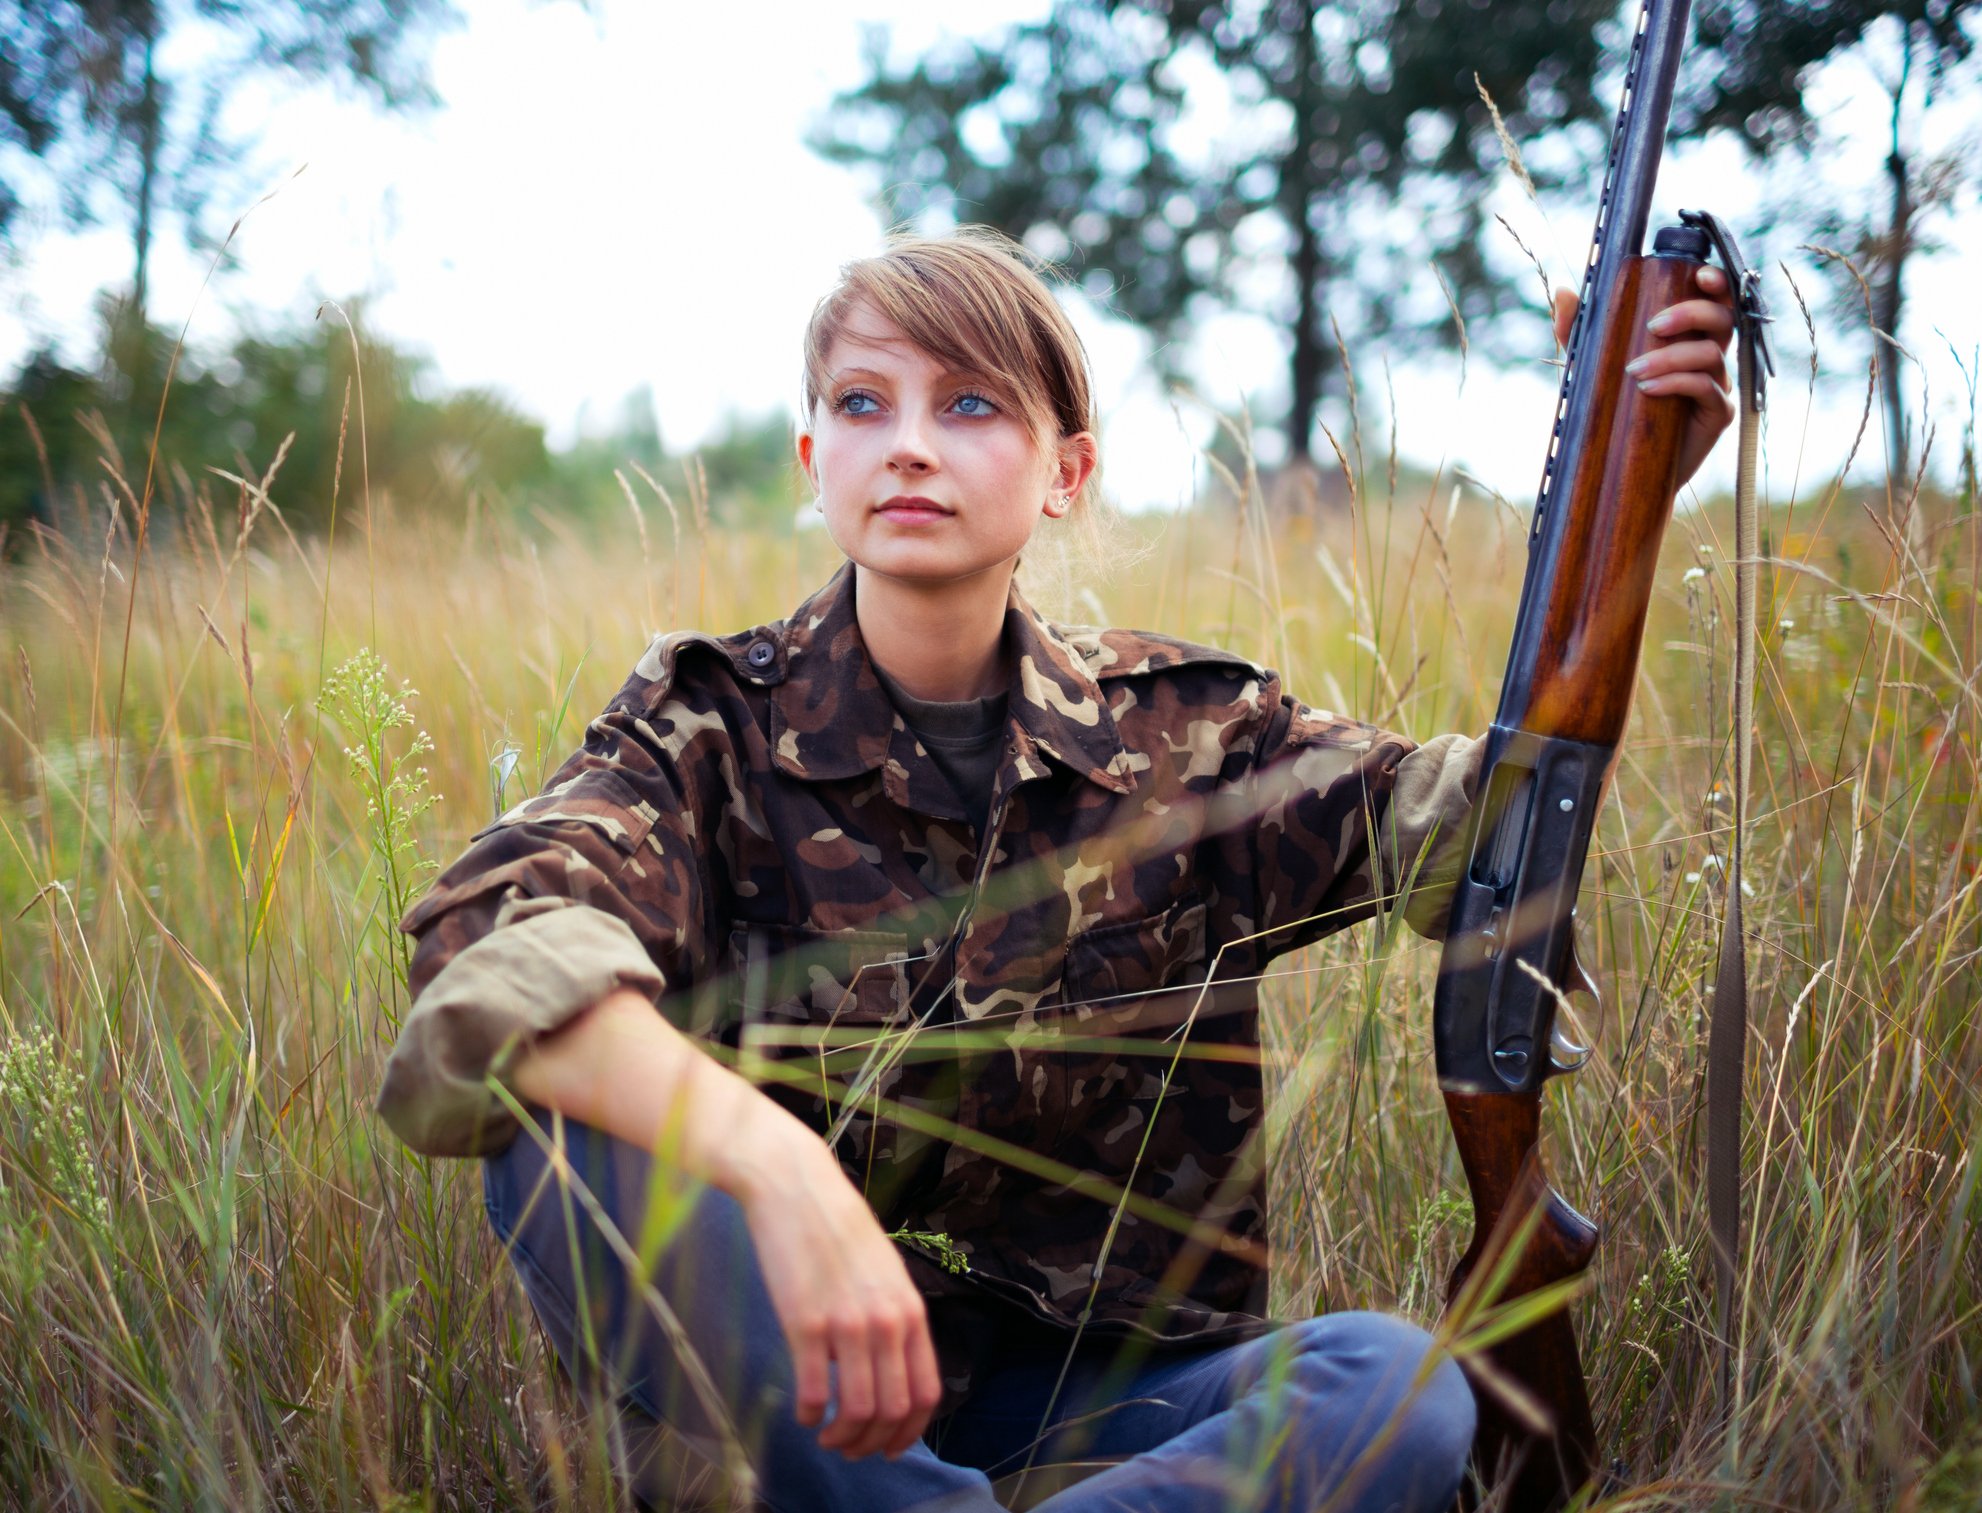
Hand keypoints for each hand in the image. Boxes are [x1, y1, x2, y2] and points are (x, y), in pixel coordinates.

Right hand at [509, 991, 943, 1458]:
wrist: (793, 1184)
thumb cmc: (835, 1224)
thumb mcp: (881, 1268)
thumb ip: (892, 1315)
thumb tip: (892, 1365)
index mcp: (910, 1308)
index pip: (927, 1393)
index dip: (910, 1431)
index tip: (889, 1445)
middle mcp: (886, 1320)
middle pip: (893, 1411)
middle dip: (872, 1443)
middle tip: (851, 1447)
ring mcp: (847, 1323)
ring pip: (856, 1411)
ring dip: (841, 1436)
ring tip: (825, 1432)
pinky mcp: (805, 1322)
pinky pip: (813, 1392)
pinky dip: (808, 1413)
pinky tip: (802, 1410)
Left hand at [1552, 262, 1734, 488]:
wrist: (1625, 466)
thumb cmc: (1615, 408)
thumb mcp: (1591, 364)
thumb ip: (1579, 329)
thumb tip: (1563, 292)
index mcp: (1690, 337)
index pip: (1715, 300)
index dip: (1717, 283)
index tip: (1700, 275)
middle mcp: (1710, 356)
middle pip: (1722, 320)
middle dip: (1692, 313)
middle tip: (1654, 325)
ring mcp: (1718, 385)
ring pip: (1711, 354)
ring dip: (1673, 356)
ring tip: (1634, 371)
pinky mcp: (1716, 414)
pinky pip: (1706, 389)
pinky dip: (1677, 383)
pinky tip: (1648, 389)